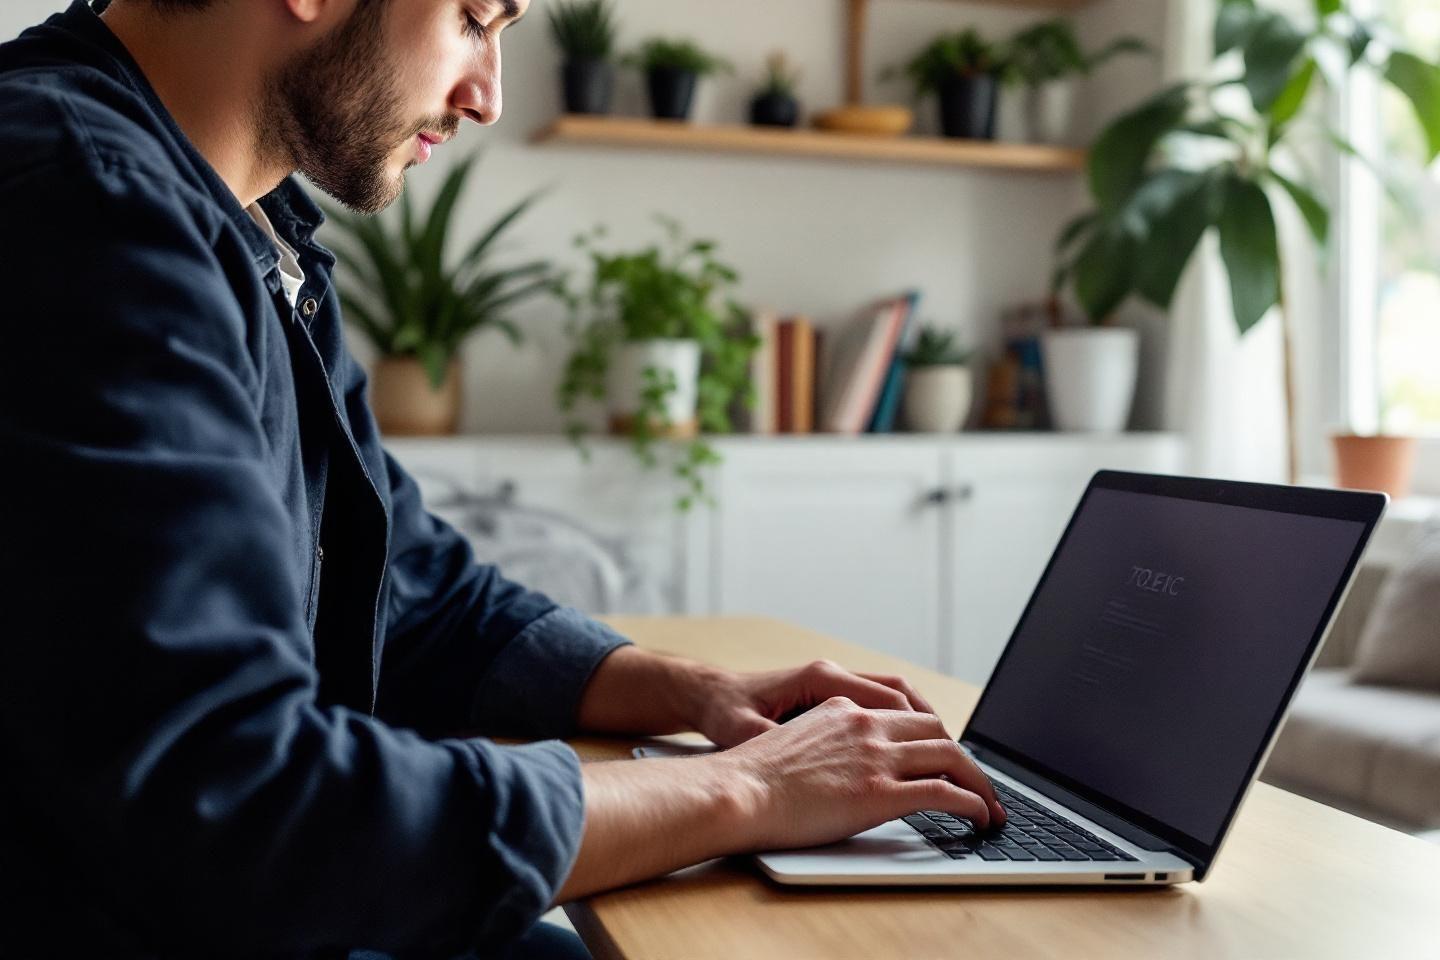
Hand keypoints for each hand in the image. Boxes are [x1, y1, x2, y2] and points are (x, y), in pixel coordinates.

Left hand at [684, 658, 947, 749]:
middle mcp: (834, 675)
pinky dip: (904, 725)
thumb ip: (782, 744)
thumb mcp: (747, 733)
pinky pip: (881, 704)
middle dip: (938, 733)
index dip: (925, 734)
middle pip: (904, 697)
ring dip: (925, 727)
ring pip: (898, 698)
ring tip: (951, 761)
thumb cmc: (723, 713)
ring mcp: (834, 684)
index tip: (950, 763)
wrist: (706, 694)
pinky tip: (914, 752)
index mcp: (821, 679)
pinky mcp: (831, 696)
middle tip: (966, 769)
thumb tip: (810, 766)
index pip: (891, 702)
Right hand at [716, 696, 1005, 852]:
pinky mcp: (880, 792)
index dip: (932, 738)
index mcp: (843, 710)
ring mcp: (875, 756)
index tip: (945, 758)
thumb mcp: (791, 743)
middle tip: (978, 783)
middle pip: (936, 731)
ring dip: (980, 782)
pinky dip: (972, 804)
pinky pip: (945, 793)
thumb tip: (840, 769)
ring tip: (991, 806)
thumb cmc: (749, 778)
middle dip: (964, 757)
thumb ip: (825, 745)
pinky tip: (979, 818)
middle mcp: (865, 725)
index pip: (904, 715)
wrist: (735, 790)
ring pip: (951, 757)